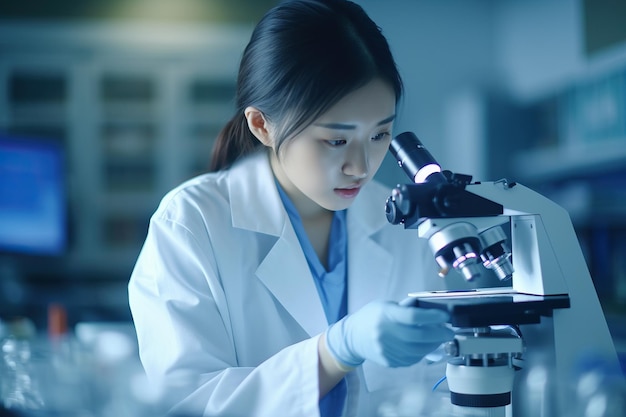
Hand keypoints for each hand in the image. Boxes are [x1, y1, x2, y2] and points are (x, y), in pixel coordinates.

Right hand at [325, 300, 453, 367]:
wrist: (352, 337)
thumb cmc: (371, 317)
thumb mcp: (386, 305)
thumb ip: (406, 307)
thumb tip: (430, 308)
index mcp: (386, 315)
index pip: (413, 317)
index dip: (432, 317)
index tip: (445, 316)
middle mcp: (385, 333)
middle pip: (419, 336)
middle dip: (439, 334)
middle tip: (449, 331)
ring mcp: (386, 350)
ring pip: (418, 350)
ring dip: (433, 345)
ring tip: (440, 339)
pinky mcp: (389, 361)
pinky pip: (412, 359)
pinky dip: (422, 353)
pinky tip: (425, 346)